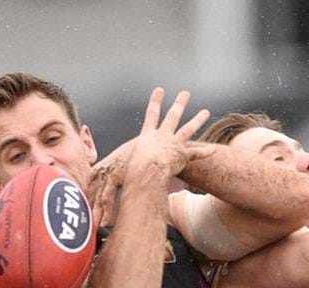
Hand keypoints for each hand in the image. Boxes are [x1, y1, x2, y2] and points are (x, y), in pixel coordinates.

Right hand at [92, 89, 208, 225]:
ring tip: (205, 111)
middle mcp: (162, 136)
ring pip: (188, 129)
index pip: (151, 115)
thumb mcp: (118, 166)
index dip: (155, 102)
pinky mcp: (182, 155)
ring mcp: (174, 144)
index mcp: (148, 136)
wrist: (146, 172)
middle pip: (172, 116)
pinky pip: (196, 153)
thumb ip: (109, 169)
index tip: (160, 89)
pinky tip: (214, 150)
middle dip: (179, 104)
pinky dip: (205, 152)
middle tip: (186, 93)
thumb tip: (95, 176)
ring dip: (197, 120)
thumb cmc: (130, 171)